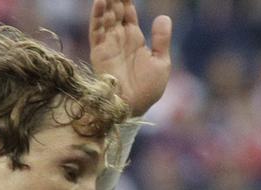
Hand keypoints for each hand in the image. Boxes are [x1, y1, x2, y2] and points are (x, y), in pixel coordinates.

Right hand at [88, 0, 171, 115]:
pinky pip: (96, 30)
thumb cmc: (148, 89)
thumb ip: (161, 39)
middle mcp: (119, 38)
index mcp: (134, 38)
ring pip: (105, 16)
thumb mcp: (161, 62)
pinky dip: (98, 15)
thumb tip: (164, 16)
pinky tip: (101, 1)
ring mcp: (108, 43)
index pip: (128, 12)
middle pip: (115, 10)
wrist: (133, 107)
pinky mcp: (99, 51)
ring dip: (106, 2)